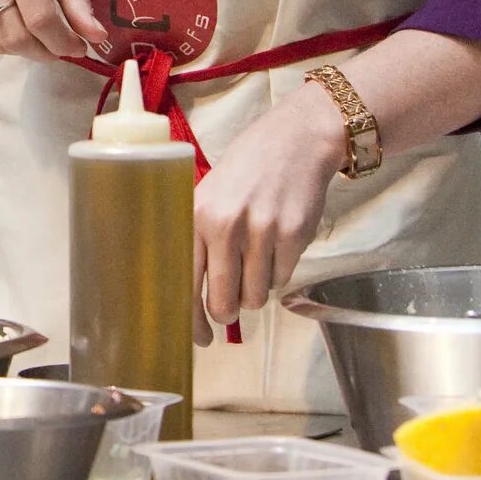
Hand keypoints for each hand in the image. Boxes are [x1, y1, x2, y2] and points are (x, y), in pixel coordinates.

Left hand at [192, 91, 346, 338]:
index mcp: (196, 215)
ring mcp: (262, 231)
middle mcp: (226, 224)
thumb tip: (187, 290)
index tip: (199, 337)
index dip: (191, 319)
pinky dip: (277, 275)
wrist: (295, 142)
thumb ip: (198, 237)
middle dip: (226, 314)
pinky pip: (281, 280)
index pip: (185, 281)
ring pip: (255, 296)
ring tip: (254, 264)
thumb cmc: (246, 171)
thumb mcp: (209, 195)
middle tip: (229, 314)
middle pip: (223, 300)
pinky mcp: (293, 235)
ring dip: (254, 292)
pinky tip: (275, 249)